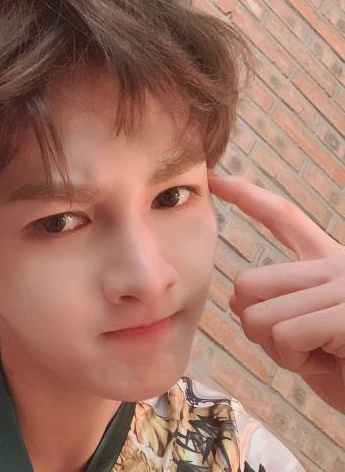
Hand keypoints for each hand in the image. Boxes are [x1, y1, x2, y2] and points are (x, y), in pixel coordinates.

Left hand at [207, 169, 344, 412]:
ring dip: (277, 349)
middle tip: (295, 344)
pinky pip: (284, 335)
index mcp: (326, 264)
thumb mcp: (303, 334)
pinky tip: (327, 362)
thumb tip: (236, 297)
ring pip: (258, 315)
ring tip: (318, 355)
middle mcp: (336, 266)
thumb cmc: (344, 368)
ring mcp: (343, 286)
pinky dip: (293, 361)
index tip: (217, 180)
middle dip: (256, 324)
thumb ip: (273, 306)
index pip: (283, 217)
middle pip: (247, 283)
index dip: (248, 196)